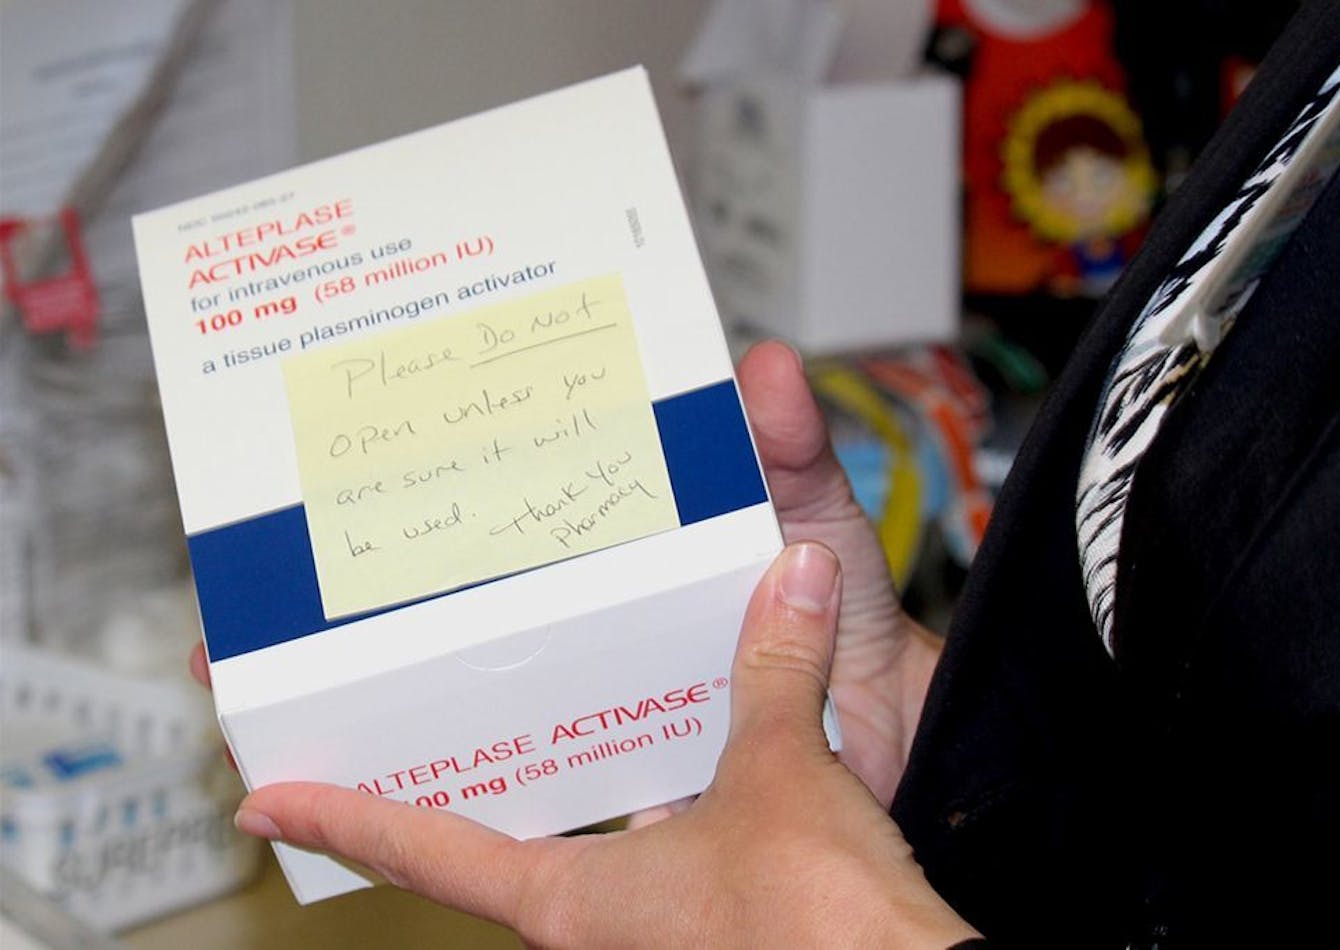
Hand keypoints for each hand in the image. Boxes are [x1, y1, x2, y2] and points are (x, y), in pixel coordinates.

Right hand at [190, 341, 943, 803]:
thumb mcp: (813, 516)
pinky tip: (397, 791)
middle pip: (458, 625)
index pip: (504, 530)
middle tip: (252, 617)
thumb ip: (791, 450)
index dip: (420, 522)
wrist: (902, 734)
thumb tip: (764, 364)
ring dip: (385, 712)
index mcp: (623, 557)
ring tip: (281, 704)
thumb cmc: (854, 613)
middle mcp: (596, 629)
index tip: (323, 507)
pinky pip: (534, 790)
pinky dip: (465, 798)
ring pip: (475, 710)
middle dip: (355, 625)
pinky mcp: (621, 778)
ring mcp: (601, 707)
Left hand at [233, 543, 976, 946]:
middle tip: (407, 722)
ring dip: (564, 782)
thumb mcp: (781, 774)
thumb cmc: (817, 918)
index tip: (270, 800)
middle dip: (456, 787)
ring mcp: (656, 927)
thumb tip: (792, 573)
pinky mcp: (716, 917)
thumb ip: (775, 668)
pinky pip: (665, 840)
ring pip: (582, 843)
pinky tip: (677, 735)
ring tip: (536, 704)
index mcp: (577, 898)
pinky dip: (658, 788)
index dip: (347, 818)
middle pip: (498, 845)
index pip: (429, 851)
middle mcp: (601, 920)